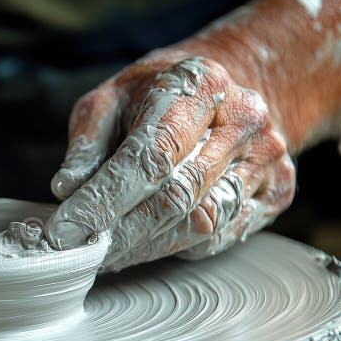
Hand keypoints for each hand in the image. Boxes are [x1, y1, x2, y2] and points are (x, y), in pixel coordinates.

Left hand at [44, 53, 295, 269]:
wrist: (227, 90)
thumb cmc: (156, 97)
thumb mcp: (110, 101)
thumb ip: (87, 144)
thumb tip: (67, 190)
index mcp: (197, 85)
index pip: (147, 156)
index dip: (103, 202)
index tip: (63, 233)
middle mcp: (241, 120)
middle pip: (175, 198)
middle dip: (120, 235)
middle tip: (79, 255)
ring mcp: (267, 157)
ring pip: (199, 225)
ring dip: (145, 248)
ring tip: (106, 253)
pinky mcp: (277, 190)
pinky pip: (220, 236)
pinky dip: (175, 246)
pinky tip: (146, 243)